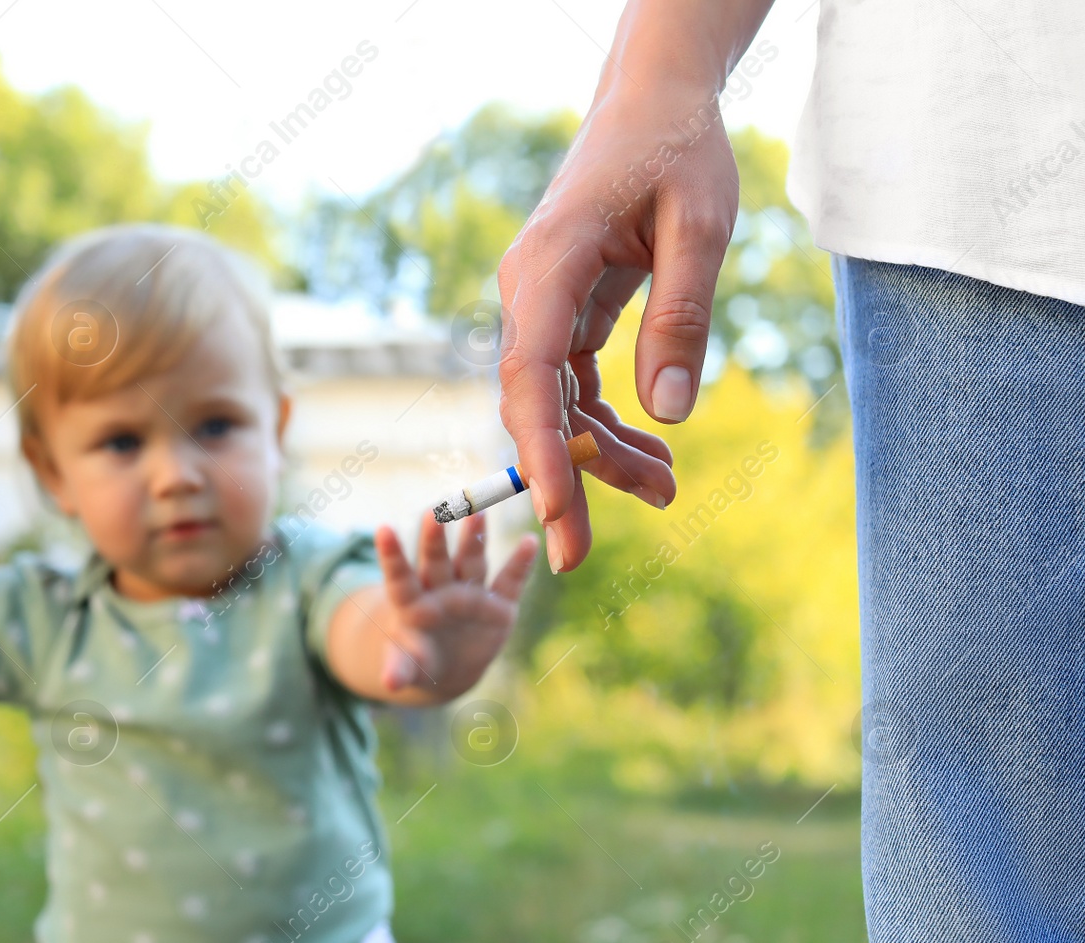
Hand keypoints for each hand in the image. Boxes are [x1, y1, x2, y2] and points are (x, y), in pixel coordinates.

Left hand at [371, 511, 537, 699]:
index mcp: (412, 601)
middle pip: (436, 561)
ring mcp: (470, 593)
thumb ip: (400, 668)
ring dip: (474, 538)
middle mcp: (440, 589)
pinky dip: (521, 563)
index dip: (392, 554)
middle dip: (435, 539)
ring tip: (478, 513)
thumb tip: (390, 685)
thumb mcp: (408, 665)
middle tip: (434, 512)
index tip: (383, 530)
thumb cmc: (419, 660)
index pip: (399, 575)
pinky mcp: (499, 605)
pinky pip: (510, 581)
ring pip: (471, 560)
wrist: (448, 668)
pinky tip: (530, 542)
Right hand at [497, 78, 739, 572]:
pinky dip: (609, 421)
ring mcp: (540, 302)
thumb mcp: (702, 225)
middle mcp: (528, 290)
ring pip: (556, 401)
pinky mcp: (563, 309)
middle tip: (586, 554)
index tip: (555, 514)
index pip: (530, 374)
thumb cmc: (678, 147)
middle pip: (535, 402)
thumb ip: (682, 315)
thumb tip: (668, 413)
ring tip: (667, 489)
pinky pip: (575, 383)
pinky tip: (652, 449)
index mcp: (548, 265)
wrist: (653, 100)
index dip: (542, 450)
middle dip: (566, 476)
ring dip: (601, 452)